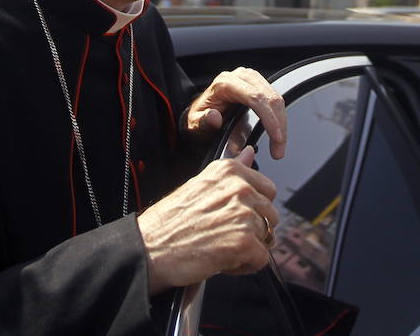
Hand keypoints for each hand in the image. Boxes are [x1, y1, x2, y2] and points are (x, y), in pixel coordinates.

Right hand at [137, 146, 278, 292]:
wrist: (150, 249)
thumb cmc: (169, 222)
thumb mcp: (201, 184)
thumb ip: (233, 170)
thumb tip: (250, 153)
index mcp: (230, 171)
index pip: (267, 190)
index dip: (252, 209)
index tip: (231, 216)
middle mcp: (240, 188)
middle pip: (269, 215)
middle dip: (252, 230)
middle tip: (223, 235)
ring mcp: (244, 214)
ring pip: (266, 237)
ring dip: (247, 248)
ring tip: (219, 247)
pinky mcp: (244, 242)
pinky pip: (261, 259)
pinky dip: (244, 266)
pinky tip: (222, 261)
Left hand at [186, 67, 287, 158]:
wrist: (201, 112)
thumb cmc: (199, 118)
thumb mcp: (195, 124)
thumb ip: (203, 122)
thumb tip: (214, 117)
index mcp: (225, 83)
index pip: (255, 97)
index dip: (269, 117)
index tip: (276, 137)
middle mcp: (241, 77)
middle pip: (269, 97)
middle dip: (279, 124)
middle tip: (279, 149)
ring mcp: (251, 79)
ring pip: (276, 97)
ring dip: (282, 122)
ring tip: (279, 146)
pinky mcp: (259, 84)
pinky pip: (274, 99)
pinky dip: (279, 118)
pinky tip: (277, 134)